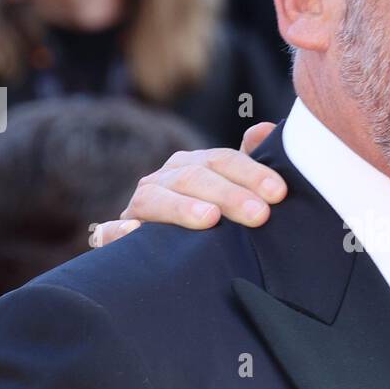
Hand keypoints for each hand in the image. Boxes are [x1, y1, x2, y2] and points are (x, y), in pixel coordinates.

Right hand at [92, 122, 285, 245]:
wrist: (168, 257)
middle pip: (193, 178)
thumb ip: (249, 164)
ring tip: (210, 220)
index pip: (222, 160)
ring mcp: (138, 208)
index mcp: (191, 166)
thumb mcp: (233, 191)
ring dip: (182, 208)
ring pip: (155, 199)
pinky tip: (135, 233)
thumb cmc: (211, 219)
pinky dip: (119, 232)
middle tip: (259, 215)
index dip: (251, 173)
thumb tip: (265, 131)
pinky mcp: (117, 237)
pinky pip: (111, 232)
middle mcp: (163, 181)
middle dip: (229, 195)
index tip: (278, 193)